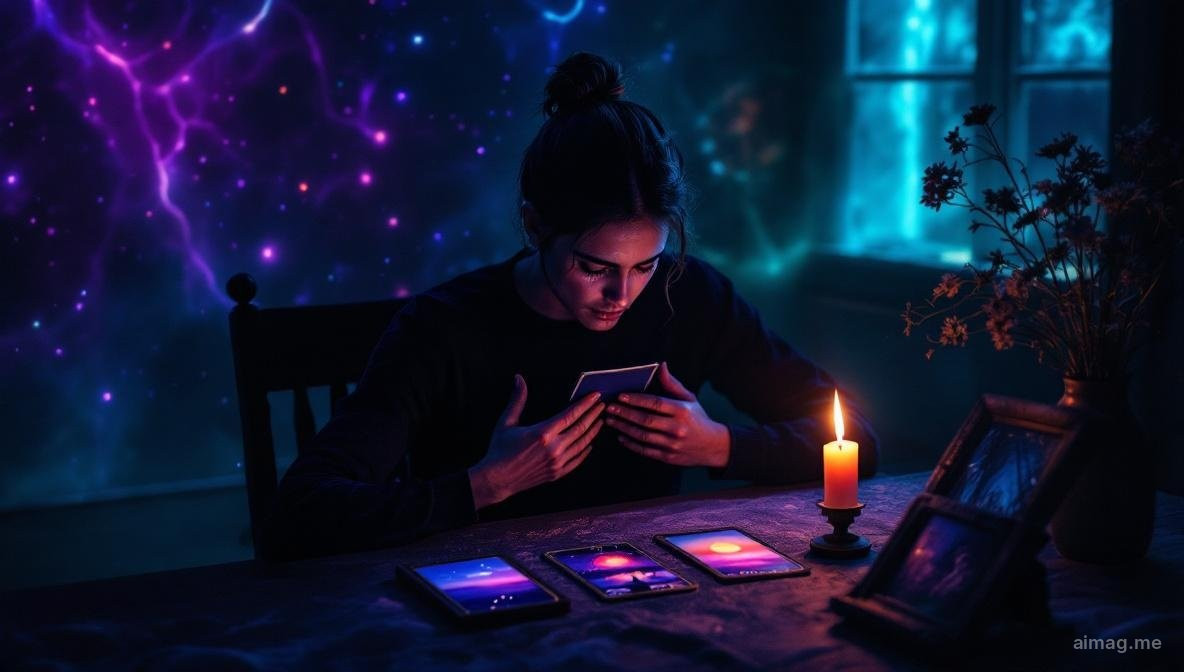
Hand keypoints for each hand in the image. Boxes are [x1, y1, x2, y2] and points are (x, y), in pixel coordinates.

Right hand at [468, 375, 604, 508]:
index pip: (571, 415)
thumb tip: (519, 379)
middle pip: (581, 428)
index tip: (595, 396)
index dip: (585, 404)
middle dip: (594, 414)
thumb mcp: (506, 422)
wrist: (496, 479)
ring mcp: (557, 463)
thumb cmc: (500, 449)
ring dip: (593, 431)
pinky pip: (577, 461)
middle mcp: (554, 448)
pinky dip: (585, 451)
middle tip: (602, 405)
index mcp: (543, 433)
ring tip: (600, 421)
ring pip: (582, 444)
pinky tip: (590, 444)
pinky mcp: (557, 474)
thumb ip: (517, 400)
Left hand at [604, 362, 730, 467]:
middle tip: (610, 408)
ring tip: (611, 421)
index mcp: (682, 411)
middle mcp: (677, 428)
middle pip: (645, 420)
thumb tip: (661, 365)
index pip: (655, 403)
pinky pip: (645, 450)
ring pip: (643, 436)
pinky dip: (631, 444)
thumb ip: (672, 384)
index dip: (636, 400)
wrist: (714, 446)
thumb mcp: (689, 399)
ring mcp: (672, 444)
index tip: (621, 396)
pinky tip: (621, 436)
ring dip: (624, 428)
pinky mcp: (668, 457)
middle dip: (625, 413)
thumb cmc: (698, 418)